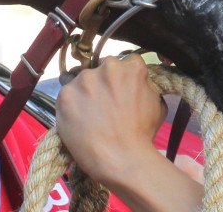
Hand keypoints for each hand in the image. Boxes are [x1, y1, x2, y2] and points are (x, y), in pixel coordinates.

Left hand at [56, 56, 203, 211]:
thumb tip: (139, 80)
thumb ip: (145, 84)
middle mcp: (107, 67)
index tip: (119, 92)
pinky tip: (79, 121)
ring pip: (81, 82)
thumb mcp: (157, 103)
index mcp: (131, 66)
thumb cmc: (142, 136)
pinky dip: (71, 106)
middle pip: (100, 70)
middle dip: (102, 84)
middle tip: (104, 106)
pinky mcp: (66, 94)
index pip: (124, 63)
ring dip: (85, 94)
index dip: (121, 79)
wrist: (122, 159)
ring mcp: (84, 79)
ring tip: (91, 117)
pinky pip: (66, 96)